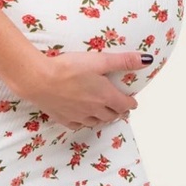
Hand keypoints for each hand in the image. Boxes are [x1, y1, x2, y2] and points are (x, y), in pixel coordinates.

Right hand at [7, 50, 152, 129]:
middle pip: (112, 115)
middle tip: (120, 107)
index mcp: (105, 96)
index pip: (125, 105)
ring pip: (96, 122)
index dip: (130, 103)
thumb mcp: (99, 60)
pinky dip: (85, 122)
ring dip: (103, 117)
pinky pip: (79, 125)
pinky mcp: (63, 119)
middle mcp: (94, 110)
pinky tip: (83, 118)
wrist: (39, 79)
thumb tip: (146, 60)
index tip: (132, 101)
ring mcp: (78, 116)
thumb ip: (123, 61)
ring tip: (104, 113)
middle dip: (118, 111)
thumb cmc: (69, 67)